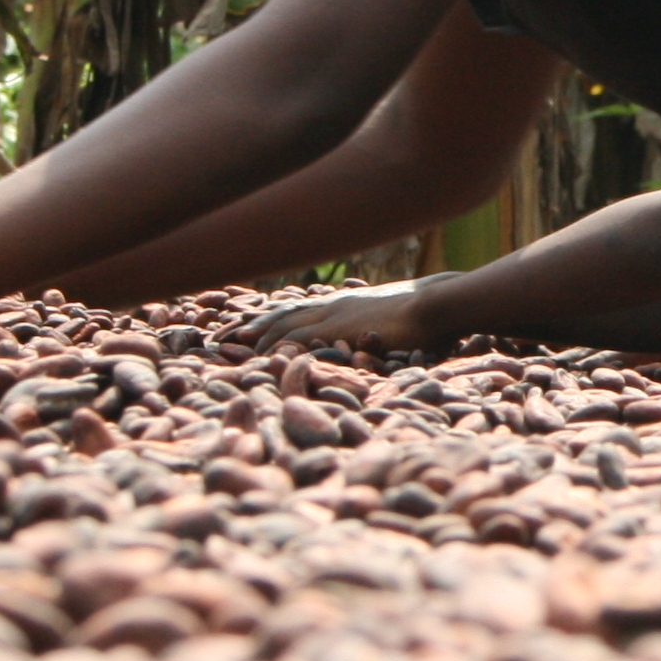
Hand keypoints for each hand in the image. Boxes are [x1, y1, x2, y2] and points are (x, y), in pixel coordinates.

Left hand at [240, 277, 451, 354]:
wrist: (436, 305)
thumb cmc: (419, 314)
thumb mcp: (385, 318)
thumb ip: (368, 328)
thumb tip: (364, 341)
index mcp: (341, 304)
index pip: (294, 311)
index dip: (267, 319)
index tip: (243, 327)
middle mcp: (332, 306)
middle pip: (282, 315)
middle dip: (251, 327)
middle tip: (224, 337)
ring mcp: (336, 316)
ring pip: (286, 325)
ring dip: (258, 337)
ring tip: (234, 346)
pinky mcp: (343, 330)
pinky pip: (304, 339)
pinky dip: (281, 346)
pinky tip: (264, 356)